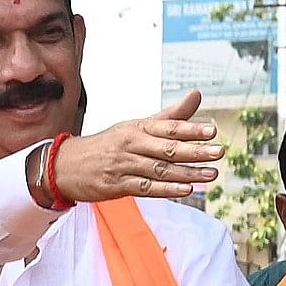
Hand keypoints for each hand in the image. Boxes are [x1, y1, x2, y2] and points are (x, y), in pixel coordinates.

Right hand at [48, 91, 219, 205]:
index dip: (191, 129)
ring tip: (211, 174)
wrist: (66, 164)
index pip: (168, 126)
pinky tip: (185, 190)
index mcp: (138, 128)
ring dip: (187, 173)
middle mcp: (132, 144)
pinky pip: (145, 187)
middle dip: (195, 150)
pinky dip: (166, 189)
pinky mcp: (117, 185)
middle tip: (218, 152)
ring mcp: (124, 165)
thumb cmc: (109, 144)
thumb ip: (170, 115)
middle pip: (167, 148)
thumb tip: (197, 95)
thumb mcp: (137, 126)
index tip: (212, 130)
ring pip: (160, 169)